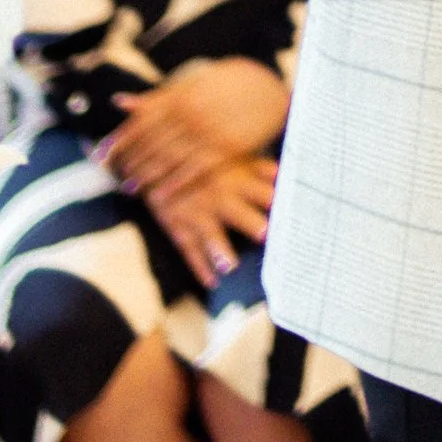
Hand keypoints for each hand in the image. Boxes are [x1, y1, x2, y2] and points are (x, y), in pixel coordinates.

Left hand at [102, 59, 290, 196]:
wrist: (270, 89)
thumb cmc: (226, 84)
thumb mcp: (190, 84)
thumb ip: (155, 97)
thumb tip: (119, 102)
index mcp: (179, 95)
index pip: (140, 121)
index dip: (118, 139)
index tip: (100, 154)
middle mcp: (190, 113)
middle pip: (150, 142)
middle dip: (128, 159)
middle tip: (111, 175)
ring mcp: (208, 131)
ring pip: (168, 158)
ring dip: (145, 175)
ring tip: (129, 187)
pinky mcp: (226, 148)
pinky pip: (194, 170)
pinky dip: (173, 184)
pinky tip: (159, 194)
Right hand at [147, 152, 278, 288]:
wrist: (157, 163)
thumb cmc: (203, 163)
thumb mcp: (230, 158)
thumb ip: (259, 168)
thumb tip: (283, 173)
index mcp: (233, 179)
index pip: (257, 189)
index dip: (271, 197)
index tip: (285, 207)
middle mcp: (216, 198)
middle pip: (235, 211)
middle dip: (249, 222)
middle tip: (264, 233)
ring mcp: (196, 214)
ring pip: (209, 233)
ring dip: (219, 249)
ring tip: (230, 265)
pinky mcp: (179, 228)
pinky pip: (189, 250)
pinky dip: (200, 267)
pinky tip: (212, 282)